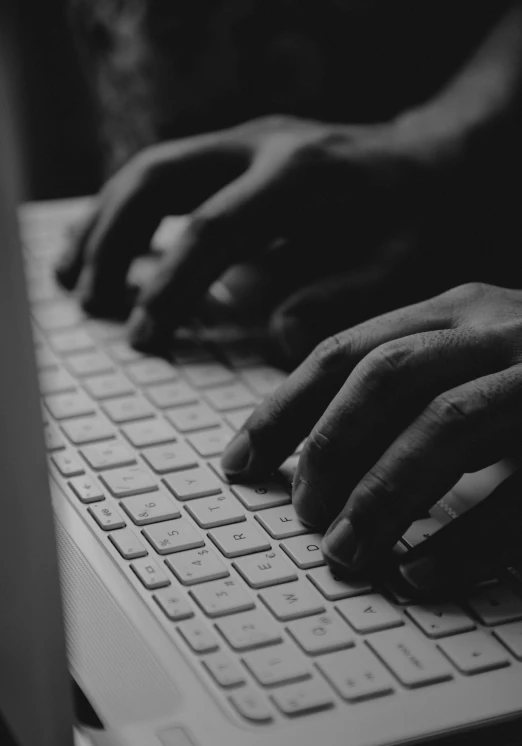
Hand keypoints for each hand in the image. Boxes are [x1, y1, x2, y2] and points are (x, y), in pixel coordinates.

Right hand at [56, 113, 444, 350]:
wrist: (436, 162)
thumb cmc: (422, 218)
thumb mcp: (402, 266)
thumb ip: (339, 301)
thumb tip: (271, 335)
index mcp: (299, 175)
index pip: (212, 230)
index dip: (169, 287)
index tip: (143, 338)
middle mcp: (261, 145)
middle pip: (158, 180)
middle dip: (114, 244)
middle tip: (93, 307)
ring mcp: (244, 142)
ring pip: (150, 169)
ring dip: (103, 222)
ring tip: (72, 279)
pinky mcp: (237, 152)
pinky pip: (165, 173)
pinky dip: (124, 210)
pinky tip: (101, 245)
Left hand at [220, 282, 521, 593]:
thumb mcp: (471, 364)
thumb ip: (404, 387)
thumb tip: (308, 448)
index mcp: (457, 310)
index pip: (346, 350)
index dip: (283, 409)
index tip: (239, 463)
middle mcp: (499, 328)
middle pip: (387, 375)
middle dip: (329, 448)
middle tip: (303, 515)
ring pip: (447, 424)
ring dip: (384, 493)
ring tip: (345, 551)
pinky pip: (521, 489)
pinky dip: (464, 535)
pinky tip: (421, 572)